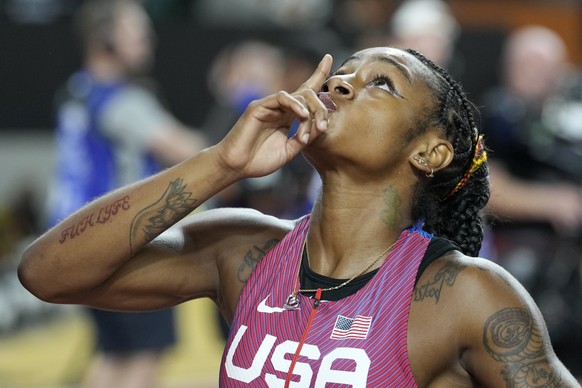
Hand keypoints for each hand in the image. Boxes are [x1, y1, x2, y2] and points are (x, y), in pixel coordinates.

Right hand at [214, 54, 332, 178]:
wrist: (237, 167)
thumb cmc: (259, 160)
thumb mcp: (289, 150)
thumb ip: (304, 138)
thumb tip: (321, 126)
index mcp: (288, 116)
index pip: (305, 91)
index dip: (317, 74)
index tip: (328, 57)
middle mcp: (280, 108)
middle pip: (308, 94)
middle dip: (321, 108)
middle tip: (323, 127)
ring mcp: (270, 106)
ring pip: (298, 95)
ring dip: (311, 110)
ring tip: (315, 127)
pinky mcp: (259, 106)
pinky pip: (282, 97)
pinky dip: (295, 104)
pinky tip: (302, 115)